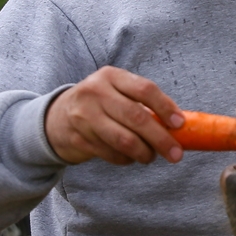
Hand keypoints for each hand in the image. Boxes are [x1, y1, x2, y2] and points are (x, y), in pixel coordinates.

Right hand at [44, 66, 184, 164]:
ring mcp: (84, 115)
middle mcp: (95, 92)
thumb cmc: (100, 104)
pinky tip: (130, 158)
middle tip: (176, 154)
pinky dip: (126, 159)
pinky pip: (111, 153)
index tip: (180, 124)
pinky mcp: (78, 137)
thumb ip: (142, 103)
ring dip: (143, 153)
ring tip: (150, 157)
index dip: (165, 107)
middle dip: (161, 139)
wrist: (56, 117)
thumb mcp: (117, 92)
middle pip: (136, 117)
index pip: (144, 89)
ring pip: (124, 140)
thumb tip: (180, 125)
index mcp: (111, 76)